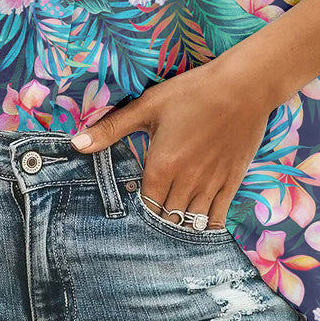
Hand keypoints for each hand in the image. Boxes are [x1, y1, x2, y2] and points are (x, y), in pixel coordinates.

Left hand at [69, 58, 279, 230]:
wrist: (244, 87)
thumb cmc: (193, 92)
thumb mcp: (148, 106)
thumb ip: (111, 129)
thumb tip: (76, 144)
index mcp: (161, 166)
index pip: (144, 207)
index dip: (137, 215)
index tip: (131, 217)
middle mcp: (186, 182)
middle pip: (166, 218)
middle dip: (157, 224)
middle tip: (147, 230)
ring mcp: (211, 185)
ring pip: (191, 222)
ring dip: (179, 228)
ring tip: (169, 233)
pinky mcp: (232, 182)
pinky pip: (218, 217)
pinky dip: (207, 228)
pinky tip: (199, 232)